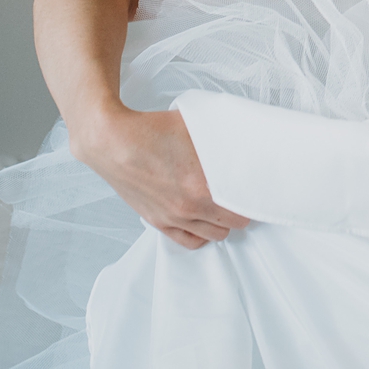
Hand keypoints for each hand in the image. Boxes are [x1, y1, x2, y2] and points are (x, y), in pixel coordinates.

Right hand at [71, 107, 250, 248]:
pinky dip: (201, 234)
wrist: (111, 140)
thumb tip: (244, 140)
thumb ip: (222, 140)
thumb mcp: (196, 127)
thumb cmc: (152, 130)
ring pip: (213, 235)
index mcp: (202, 187)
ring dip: (222, 223)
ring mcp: (171, 218)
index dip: (253, 199)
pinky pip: (188, 241)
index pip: (244, 208)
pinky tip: (205, 220)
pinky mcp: (156, 221)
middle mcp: (188, 208)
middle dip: (240, 210)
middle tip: (241, 195)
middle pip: (232, 224)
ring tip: (224, 206)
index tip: (256, 189)